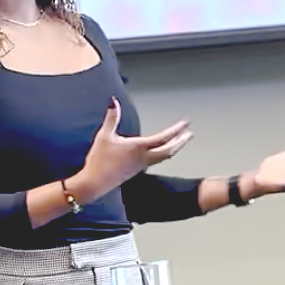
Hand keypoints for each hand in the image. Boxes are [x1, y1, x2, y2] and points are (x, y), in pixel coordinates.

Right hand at [73, 99, 191, 201]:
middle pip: (169, 150)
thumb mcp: (104, 136)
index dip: (175, 130)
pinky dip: (164, 154)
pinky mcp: (137, 171)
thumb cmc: (99, 160)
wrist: (94, 183)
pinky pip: (156, 161)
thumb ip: (112, 118)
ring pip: (164, 157)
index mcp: (138, 147)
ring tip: (179, 142)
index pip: (162, 138)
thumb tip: (113, 101)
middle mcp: (144, 158)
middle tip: (189, 134)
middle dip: (180, 142)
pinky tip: (162, 152)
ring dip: (173, 149)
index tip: (185, 124)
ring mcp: (141, 166)